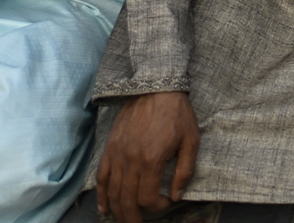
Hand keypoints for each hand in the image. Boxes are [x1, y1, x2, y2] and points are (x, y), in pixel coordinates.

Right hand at [98, 89, 198, 220]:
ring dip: (118, 211)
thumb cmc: (177, 112)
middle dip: (134, 218)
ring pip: (113, 192)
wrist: (156, 85)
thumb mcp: (191, 140)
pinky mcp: (110, 147)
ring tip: (125, 221)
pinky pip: (101, 176)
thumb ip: (185, 170)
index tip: (167, 202)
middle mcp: (131, 160)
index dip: (158, 206)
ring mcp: (118, 154)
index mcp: (152, 159)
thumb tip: (177, 195)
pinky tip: (104, 209)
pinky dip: (101, 195)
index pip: (148, 198)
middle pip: (127, 200)